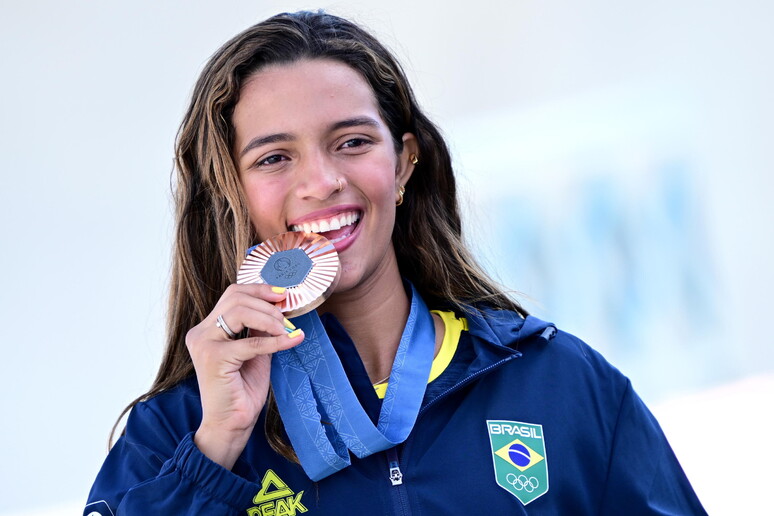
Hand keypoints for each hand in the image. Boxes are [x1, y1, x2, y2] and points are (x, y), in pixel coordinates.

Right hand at [185, 283, 303, 468]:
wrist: (232, 423)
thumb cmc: (243, 389)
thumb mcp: (255, 350)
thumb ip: (259, 328)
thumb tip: (277, 305)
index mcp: (207, 328)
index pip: (232, 294)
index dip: (259, 290)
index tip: (282, 296)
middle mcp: (201, 333)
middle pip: (235, 297)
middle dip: (267, 304)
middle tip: (287, 318)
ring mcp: (204, 344)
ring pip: (240, 312)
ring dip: (269, 319)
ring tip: (286, 331)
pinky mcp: (213, 359)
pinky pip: (251, 342)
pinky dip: (274, 341)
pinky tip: (290, 341)